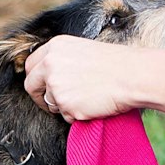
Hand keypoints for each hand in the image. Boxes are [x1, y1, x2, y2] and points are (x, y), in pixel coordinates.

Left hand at [24, 37, 164, 121]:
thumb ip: (61, 59)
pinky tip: (93, 104)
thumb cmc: (116, 63)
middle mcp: (50, 65)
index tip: (44, 87)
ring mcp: (56, 86)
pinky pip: (65, 116)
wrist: (133, 76)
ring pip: (50, 103)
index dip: (36, 79)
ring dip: (64, 106)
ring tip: (88, 97)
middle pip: (31, 86)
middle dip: (40, 96)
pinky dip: (77, 115)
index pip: (31, 66)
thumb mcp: (82, 50)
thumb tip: (49, 75)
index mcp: (54, 47)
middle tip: (55, 102)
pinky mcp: (65, 105)